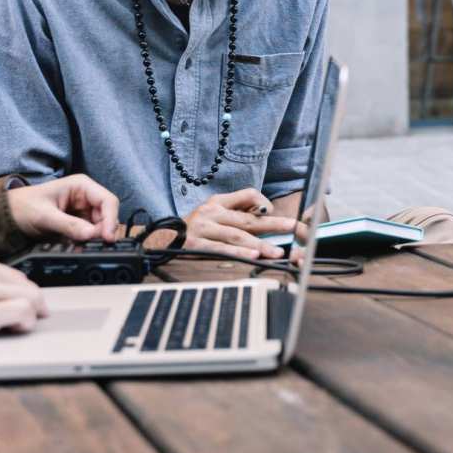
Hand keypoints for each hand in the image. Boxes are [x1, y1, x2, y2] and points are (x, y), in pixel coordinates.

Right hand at [0, 256, 46, 365]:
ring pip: (29, 297)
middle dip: (35, 302)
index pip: (14, 274)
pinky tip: (20, 329)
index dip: (25, 290)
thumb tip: (2, 302)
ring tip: (28, 325)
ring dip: (32, 313)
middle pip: (26, 284)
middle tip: (38, 315)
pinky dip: (26, 323)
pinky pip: (21, 314)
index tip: (31, 301)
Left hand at [7, 175, 118, 242]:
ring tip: (84, 246)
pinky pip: (89, 232)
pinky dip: (87, 240)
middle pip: (107, 214)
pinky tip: (79, 246)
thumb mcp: (45, 216)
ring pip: (100, 225)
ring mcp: (82, 210)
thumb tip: (90, 235)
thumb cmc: (23, 206)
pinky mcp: (77, 222)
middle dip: (104, 230)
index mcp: (81, 186)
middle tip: (96, 245)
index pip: (108, 200)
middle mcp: (85, 196)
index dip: (111, 219)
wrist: (7, 215)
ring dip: (96, 237)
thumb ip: (69, 225)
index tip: (108, 237)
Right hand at [182, 188, 303, 260]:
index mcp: (218, 201)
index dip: (263, 203)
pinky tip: (253, 258)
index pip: (247, 194)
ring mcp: (204, 228)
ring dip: (259, 244)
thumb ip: (236, 212)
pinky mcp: (197, 245)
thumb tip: (264, 213)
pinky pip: (222, 249)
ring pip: (237, 236)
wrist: (161, 239)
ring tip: (276, 252)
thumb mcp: (212, 213)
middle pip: (248, 218)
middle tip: (292, 227)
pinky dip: (239, 254)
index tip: (273, 213)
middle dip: (272, 224)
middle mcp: (211, 212)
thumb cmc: (193, 229)